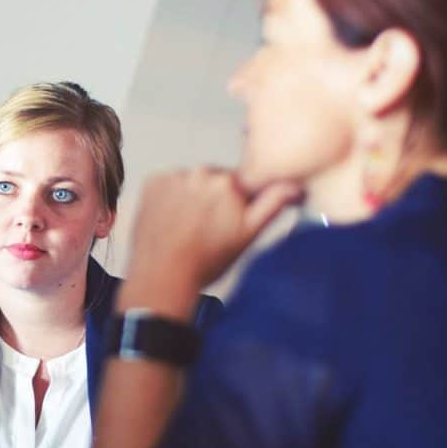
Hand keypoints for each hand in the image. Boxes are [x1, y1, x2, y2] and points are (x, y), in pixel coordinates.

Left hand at [127, 167, 300, 291]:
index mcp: (229, 182)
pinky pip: (167, 184)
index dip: (237, 202)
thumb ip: (273, 203)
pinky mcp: (152, 182)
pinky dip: (169, 197)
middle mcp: (201, 172)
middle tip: (206, 229)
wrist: (163, 275)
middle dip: (214, 198)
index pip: (241, 183)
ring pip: (190, 181)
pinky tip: (171, 220)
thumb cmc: (205, 261)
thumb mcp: (248, 235)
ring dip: (191, 197)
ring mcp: (174, 176)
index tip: (229, 219)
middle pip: (214, 180)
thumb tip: (294, 185)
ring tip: (186, 227)